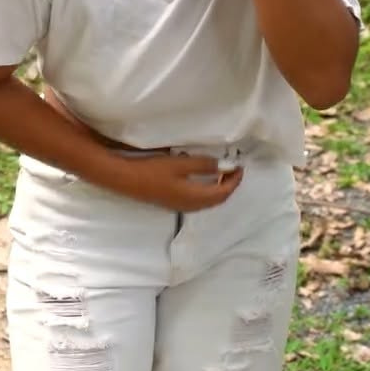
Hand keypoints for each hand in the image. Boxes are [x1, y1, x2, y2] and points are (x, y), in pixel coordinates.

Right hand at [115, 153, 242, 211]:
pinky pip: (200, 200)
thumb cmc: (155, 170)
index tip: (240, 166)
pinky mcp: (174, 202)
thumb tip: (226, 166)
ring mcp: (182, 206)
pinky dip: (209, 190)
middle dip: (229, 185)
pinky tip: (204, 179)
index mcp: (196, 197)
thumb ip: (204, 165)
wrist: (128, 180)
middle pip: (218, 199)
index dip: (234, 180)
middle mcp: (192, 206)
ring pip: (209, 201)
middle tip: (234, 169)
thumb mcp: (181, 164)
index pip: (223, 192)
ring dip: (219, 188)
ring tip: (223, 173)